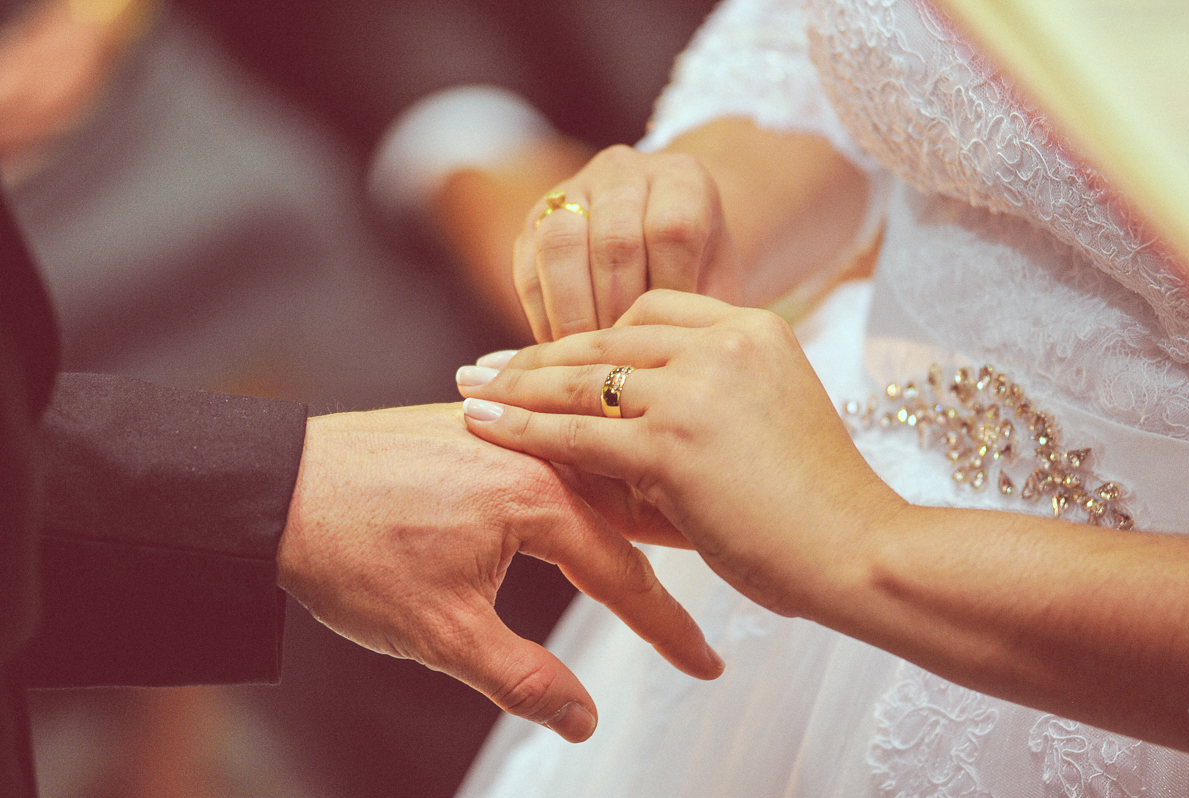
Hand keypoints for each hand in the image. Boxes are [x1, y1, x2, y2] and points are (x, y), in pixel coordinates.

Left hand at [276, 402, 721, 742]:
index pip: (625, 577)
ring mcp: (505, 431)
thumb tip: (583, 720)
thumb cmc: (350, 549)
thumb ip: (520, 678)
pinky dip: (587, 485)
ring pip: (592, 479)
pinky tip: (590, 495)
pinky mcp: (476, 425)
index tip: (706, 666)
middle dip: (670, 568)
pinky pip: (554, 454)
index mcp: (538, 500)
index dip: (668, 631)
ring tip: (672, 548)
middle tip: (713, 603)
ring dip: (633, 518)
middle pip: (624, 517)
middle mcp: (534, 453)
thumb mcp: (440, 632)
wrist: (274, 485)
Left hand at [458, 291, 903, 619]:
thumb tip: (629, 419)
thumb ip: (705, 405)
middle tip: (482, 367)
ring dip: (517, 387)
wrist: (860, 552)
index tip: (546, 350)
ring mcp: (698, 388)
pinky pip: (576, 433)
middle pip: (605, 338)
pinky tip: (484, 429)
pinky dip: (523, 431)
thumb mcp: (768, 423)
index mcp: (754, 328)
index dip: (588, 332)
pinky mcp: (674, 443)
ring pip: (582, 379)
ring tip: (470, 393)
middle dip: (535, 354)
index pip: (649, 311)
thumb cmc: (817, 507)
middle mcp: (724, 343)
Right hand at [515, 145, 741, 342]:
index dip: (666, 290)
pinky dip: (540, 314)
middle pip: (614, 239)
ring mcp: (573, 190)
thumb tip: (674, 357)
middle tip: (621, 357)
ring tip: (586, 355)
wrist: (665, 239)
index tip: (667, 335)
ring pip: (560, 244)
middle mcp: (624, 172)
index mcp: (681, 179)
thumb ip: (700, 310)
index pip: (671, 230)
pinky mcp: (534, 220)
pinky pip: (526, 267)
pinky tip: (560, 347)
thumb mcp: (716, 282)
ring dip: (571, 311)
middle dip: (616, 309)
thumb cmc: (697, 271)